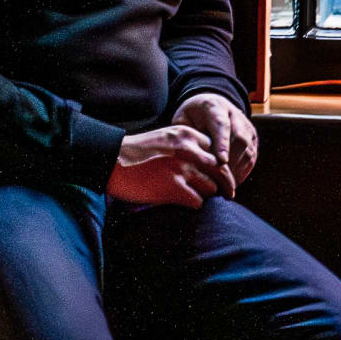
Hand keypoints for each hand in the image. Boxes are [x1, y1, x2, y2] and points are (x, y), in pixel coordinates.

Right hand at [108, 123, 224, 207]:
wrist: (112, 162)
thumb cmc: (138, 153)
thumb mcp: (167, 138)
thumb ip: (188, 146)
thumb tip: (210, 163)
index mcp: (187, 135)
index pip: (219, 151)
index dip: (222, 165)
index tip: (222, 175)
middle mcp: (188, 149)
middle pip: (222, 170)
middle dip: (227, 184)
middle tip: (229, 194)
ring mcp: (182, 168)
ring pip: (212, 187)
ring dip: (207, 195)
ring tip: (199, 198)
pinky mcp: (174, 188)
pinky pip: (198, 201)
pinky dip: (195, 205)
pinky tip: (186, 203)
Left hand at [173, 93, 257, 191]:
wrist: (211, 104)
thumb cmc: (192, 116)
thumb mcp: (182, 119)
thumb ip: (185, 136)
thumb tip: (187, 158)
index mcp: (214, 108)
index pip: (221, 125)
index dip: (223, 144)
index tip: (222, 161)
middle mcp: (235, 115)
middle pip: (239, 139)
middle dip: (231, 163)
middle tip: (220, 183)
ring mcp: (246, 126)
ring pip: (248, 149)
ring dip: (237, 170)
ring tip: (225, 187)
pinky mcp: (253, 137)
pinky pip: (252, 157)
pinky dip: (243, 171)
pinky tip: (232, 183)